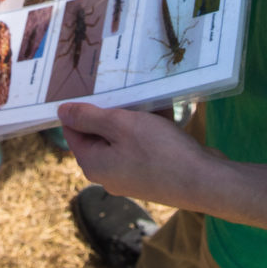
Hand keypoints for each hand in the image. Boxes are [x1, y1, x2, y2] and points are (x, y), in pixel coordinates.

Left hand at [59, 102, 219, 208]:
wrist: (205, 182)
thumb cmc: (160, 152)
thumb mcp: (121, 125)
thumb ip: (89, 117)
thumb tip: (61, 112)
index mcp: (93, 164)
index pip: (73, 131)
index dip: (79, 108)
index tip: (91, 86)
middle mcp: (108, 174)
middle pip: (100, 134)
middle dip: (112, 109)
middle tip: (122, 85)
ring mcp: (131, 176)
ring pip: (124, 138)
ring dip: (134, 117)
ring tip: (146, 95)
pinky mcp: (153, 175)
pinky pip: (144, 146)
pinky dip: (151, 129)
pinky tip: (163, 110)